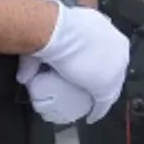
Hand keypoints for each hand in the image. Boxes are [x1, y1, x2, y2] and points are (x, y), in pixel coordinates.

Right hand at [27, 2, 128, 121]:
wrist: (57, 31)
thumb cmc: (56, 26)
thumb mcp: (54, 35)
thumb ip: (40, 55)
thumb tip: (24, 76)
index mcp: (109, 32)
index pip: (109, 52)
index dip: (101, 62)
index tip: (91, 69)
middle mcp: (118, 48)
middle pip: (113, 69)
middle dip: (103, 78)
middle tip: (89, 87)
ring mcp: (116, 69)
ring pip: (112, 86)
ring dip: (101, 95)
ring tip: (90, 104)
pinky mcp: (107, 85)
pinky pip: (105, 103)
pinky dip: (98, 111)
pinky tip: (92, 117)